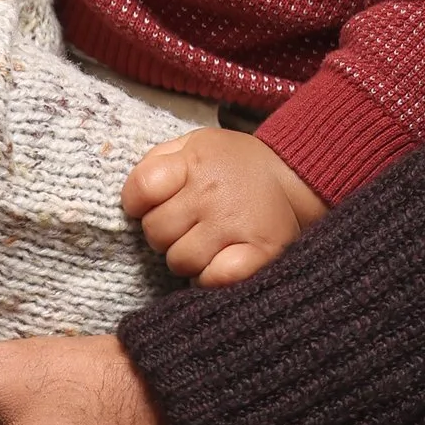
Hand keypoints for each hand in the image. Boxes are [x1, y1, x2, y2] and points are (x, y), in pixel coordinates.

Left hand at [123, 126, 325, 282]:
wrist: (293, 175)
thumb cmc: (233, 164)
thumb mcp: (194, 144)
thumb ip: (159, 161)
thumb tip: (131, 195)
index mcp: (194, 161)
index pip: (141, 189)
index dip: (137, 203)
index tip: (150, 206)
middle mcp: (213, 193)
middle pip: (155, 232)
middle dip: (163, 233)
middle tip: (184, 226)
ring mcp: (235, 225)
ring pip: (179, 261)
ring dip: (186, 258)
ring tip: (204, 243)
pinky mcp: (258, 254)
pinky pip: (213, 279)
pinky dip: (209, 277)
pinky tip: (218, 261)